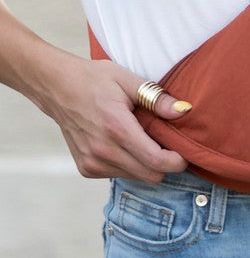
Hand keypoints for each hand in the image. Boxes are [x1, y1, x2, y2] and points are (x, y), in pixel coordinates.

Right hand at [43, 54, 189, 183]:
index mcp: (117, 128)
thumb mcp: (127, 79)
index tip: (184, 153)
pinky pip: (119, 175)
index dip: (177, 162)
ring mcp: (92, 162)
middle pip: (151, 176)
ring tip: (141, 139)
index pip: (156, 161)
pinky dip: (129, 165)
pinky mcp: (86, 168)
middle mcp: (103, 150)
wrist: (56, 87)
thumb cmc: (94, 79)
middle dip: (164, 164)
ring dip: (145, 164)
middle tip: (165, 143)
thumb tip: (184, 110)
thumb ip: (156, 98)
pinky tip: (123, 144)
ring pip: (136, 177)